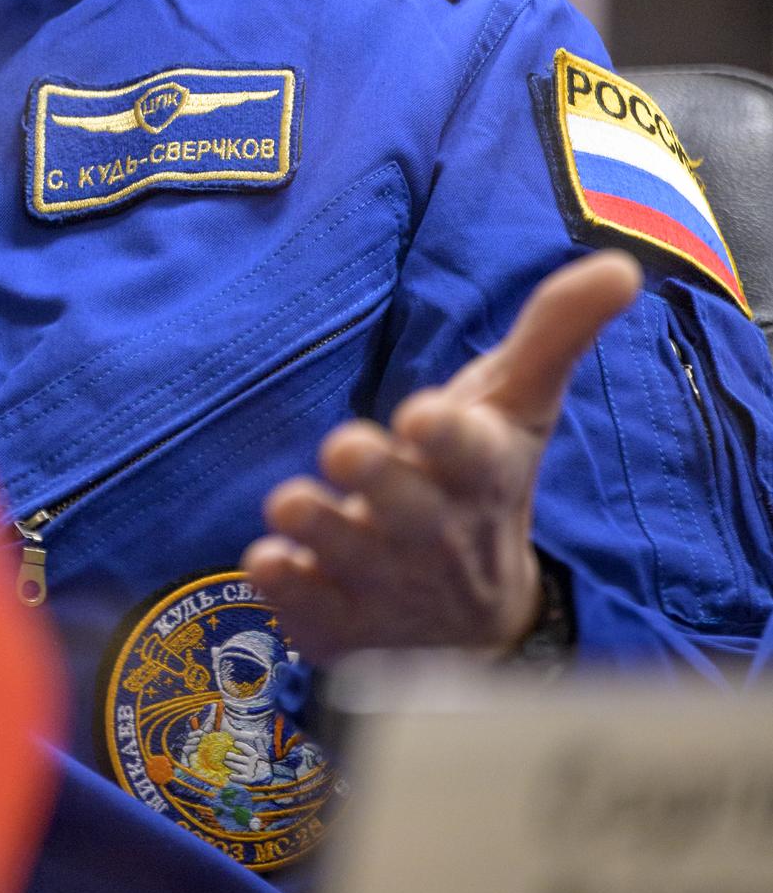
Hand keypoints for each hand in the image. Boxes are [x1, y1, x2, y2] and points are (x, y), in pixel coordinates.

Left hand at [243, 249, 641, 661]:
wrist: (472, 618)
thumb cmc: (481, 480)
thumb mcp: (517, 408)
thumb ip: (553, 333)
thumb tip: (621, 266)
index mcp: (479, 474)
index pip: (476, 455)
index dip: (451, 438)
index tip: (423, 414)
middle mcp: (437, 536)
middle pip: (410, 512)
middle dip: (379, 480)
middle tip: (343, 445)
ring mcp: (389, 588)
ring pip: (352, 561)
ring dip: (320, 529)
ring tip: (288, 503)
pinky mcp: (343, 626)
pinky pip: (312, 615)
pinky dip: (290, 595)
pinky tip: (270, 564)